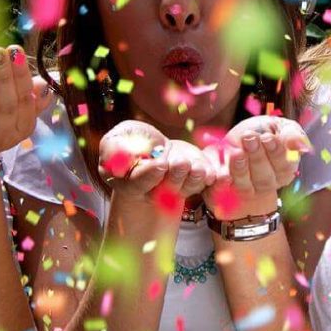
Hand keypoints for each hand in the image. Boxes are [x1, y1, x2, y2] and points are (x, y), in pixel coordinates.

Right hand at [99, 121, 214, 203]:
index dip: (150, 175)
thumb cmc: (130, 141)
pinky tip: (216, 173)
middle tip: (180, 162)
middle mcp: (155, 190)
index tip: (160, 163)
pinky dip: (212, 173)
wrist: (152, 146)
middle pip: (168, 188)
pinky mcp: (196, 179)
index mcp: (130, 183)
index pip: (139, 183)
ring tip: (195, 165)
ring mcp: (179, 186)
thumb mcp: (117, 140)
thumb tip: (119, 166)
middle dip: (176, 174)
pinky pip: (207, 180)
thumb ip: (114, 149)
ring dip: (195, 174)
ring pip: (190, 184)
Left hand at [202, 116, 309, 218]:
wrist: (232, 141)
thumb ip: (292, 134)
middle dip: (257, 156)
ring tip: (236, 151)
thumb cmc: (260, 132)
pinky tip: (223, 173)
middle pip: (266, 177)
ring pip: (247, 184)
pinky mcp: (228, 190)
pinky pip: (227, 190)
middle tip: (249, 137)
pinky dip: (225, 181)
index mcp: (285, 168)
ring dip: (242, 168)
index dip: (276, 152)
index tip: (267, 137)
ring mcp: (248, 189)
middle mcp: (269, 183)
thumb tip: (302, 145)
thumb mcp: (278, 126)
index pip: (285, 165)